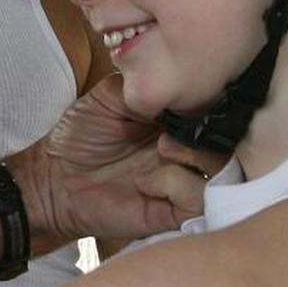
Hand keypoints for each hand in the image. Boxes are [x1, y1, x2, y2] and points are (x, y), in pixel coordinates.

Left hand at [8, 74, 216, 246]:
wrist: (55, 177)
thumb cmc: (81, 134)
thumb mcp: (112, 94)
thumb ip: (149, 83)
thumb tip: (181, 75)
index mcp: (177, 120)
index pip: (217, 109)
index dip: (212, 100)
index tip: (192, 94)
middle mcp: (188, 150)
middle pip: (232, 140)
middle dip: (208, 128)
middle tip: (172, 126)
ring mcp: (183, 181)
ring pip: (225, 171)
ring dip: (194, 156)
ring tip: (161, 150)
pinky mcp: (173, 212)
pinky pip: (199, 200)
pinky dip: (175, 186)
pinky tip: (144, 183)